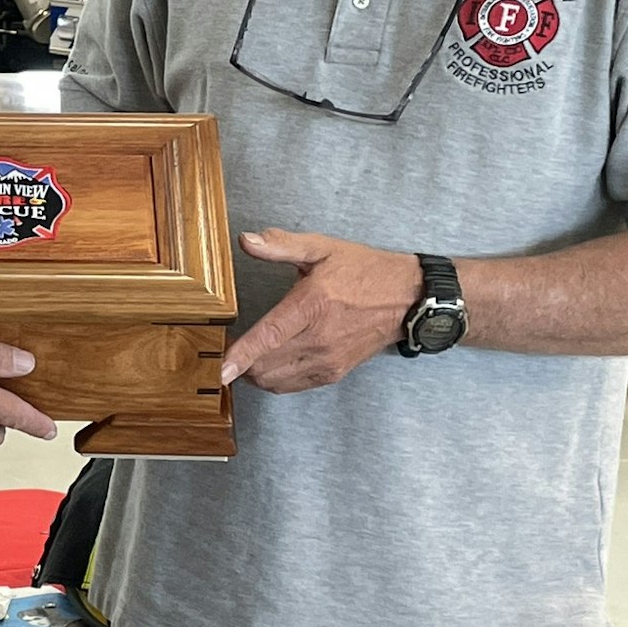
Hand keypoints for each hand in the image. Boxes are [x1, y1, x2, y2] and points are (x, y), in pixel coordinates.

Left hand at [220, 230, 421, 393]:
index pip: (268, 336)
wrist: (407, 298)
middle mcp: (319, 339)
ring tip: (245, 354)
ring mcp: (328, 360)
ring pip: (276, 381)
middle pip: (266, 365)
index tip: (220, 368)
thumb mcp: (322, 248)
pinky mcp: (334, 373)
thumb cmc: (364, 271)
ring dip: (255, 372)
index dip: (241, 355)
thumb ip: (281, 245)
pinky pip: (293, 386)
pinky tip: (268, 362)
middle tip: (227, 345)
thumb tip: (246, 240)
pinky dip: (274, 379)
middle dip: (240, 361)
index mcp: (312, 305)